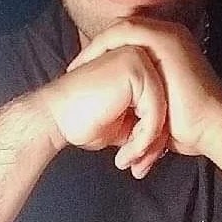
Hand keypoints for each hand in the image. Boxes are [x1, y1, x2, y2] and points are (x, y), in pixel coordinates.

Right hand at [38, 45, 169, 178]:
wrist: (54, 119)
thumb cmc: (82, 122)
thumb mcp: (124, 123)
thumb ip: (145, 119)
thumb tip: (167, 137)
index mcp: (135, 64)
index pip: (160, 102)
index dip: (152, 136)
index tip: (139, 160)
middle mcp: (138, 54)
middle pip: (165, 105)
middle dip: (153, 143)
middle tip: (137, 167)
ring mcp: (138, 57)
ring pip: (163, 110)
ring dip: (147, 144)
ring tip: (129, 161)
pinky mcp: (135, 69)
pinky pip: (155, 110)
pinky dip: (144, 138)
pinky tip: (125, 153)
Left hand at [67, 17, 221, 162]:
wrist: (211, 129)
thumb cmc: (181, 127)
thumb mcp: (151, 109)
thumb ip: (134, 100)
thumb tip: (112, 112)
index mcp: (163, 52)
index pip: (122, 45)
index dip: (98, 57)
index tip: (78, 76)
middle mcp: (166, 38)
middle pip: (118, 35)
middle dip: (92, 51)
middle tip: (72, 70)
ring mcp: (168, 35)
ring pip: (119, 30)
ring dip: (95, 47)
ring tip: (76, 67)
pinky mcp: (167, 39)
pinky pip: (126, 32)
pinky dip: (105, 43)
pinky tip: (90, 60)